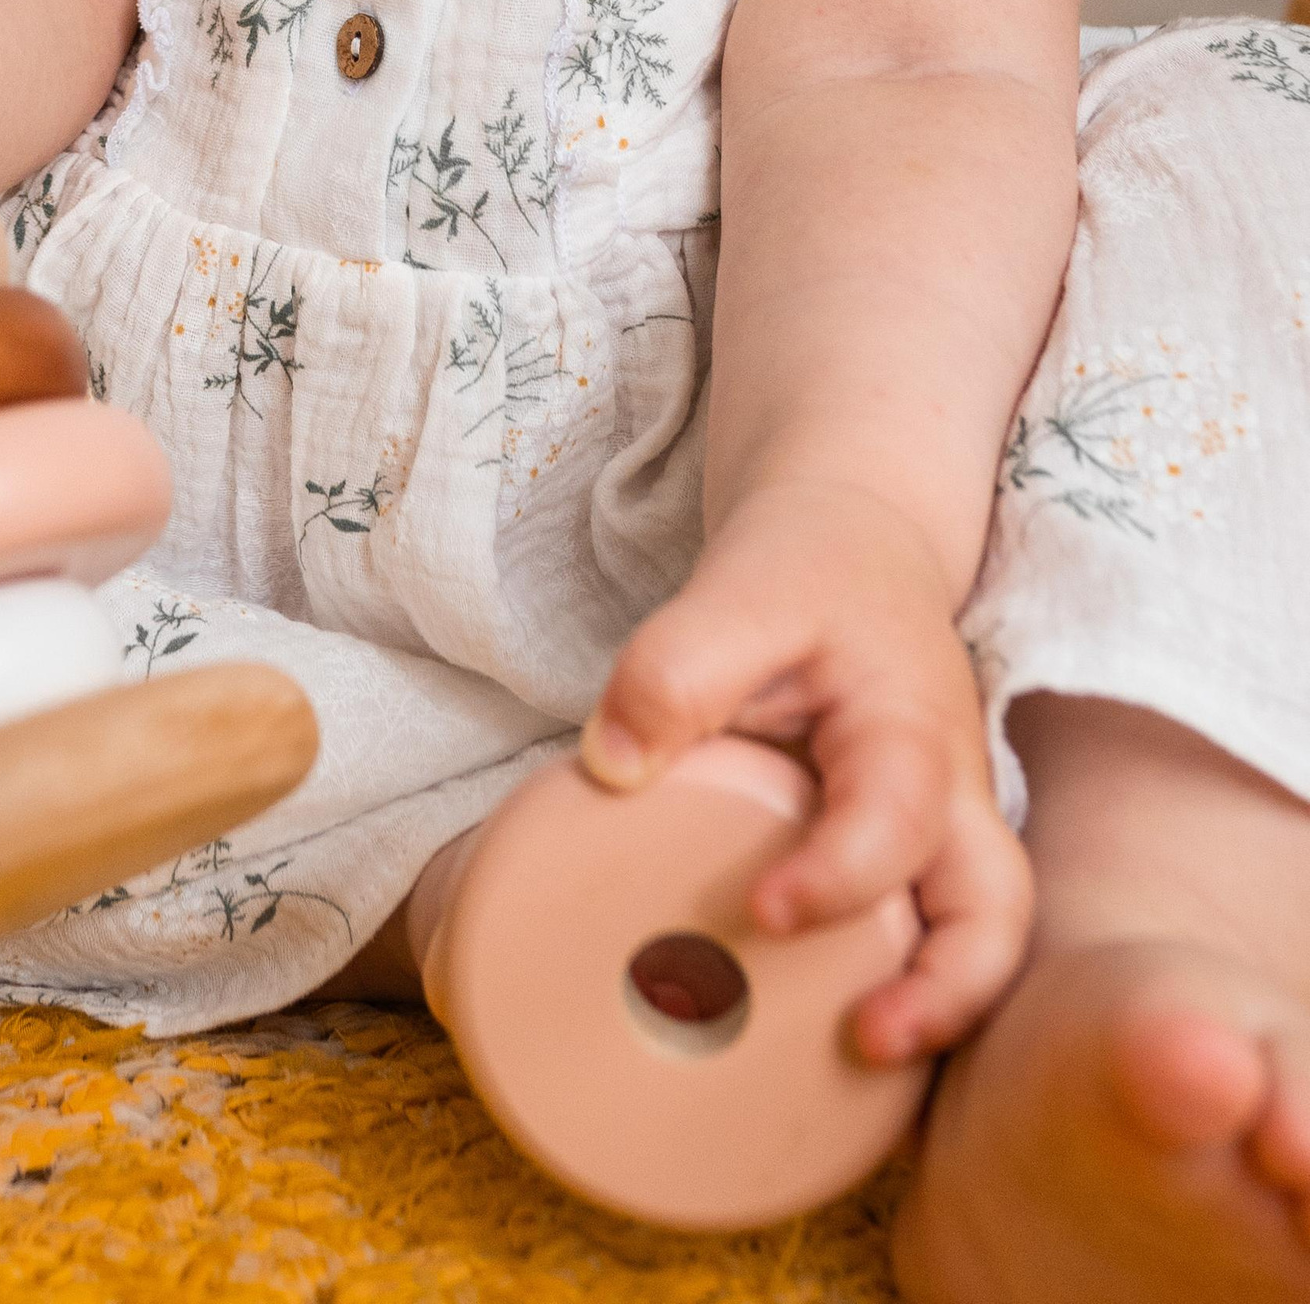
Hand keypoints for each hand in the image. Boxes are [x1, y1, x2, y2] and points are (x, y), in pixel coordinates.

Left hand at [581, 481, 1030, 1062]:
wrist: (854, 547)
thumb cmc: (801, 576)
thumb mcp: (738, 591)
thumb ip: (675, 669)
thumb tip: (610, 767)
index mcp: (907, 723)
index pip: (896, 813)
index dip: (840, 873)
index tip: (765, 911)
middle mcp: (952, 790)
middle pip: (996, 906)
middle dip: (949, 989)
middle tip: (865, 1041)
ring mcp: (948, 831)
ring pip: (987, 936)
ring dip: (940, 1008)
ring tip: (858, 1059)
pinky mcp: (923, 857)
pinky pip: (940, 935)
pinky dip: (909, 990)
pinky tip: (830, 1036)